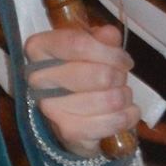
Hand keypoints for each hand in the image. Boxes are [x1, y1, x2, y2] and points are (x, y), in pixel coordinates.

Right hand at [24, 24, 136, 157]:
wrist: (72, 113)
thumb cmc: (81, 73)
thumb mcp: (91, 48)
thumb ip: (102, 39)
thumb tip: (109, 35)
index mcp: (39, 48)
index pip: (78, 44)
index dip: (110, 53)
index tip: (125, 61)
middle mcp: (37, 78)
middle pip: (99, 75)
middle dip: (119, 77)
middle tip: (121, 79)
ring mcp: (50, 107)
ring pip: (109, 99)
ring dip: (124, 97)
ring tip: (122, 96)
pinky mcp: (67, 131)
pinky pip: (110, 122)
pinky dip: (127, 117)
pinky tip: (127, 112)